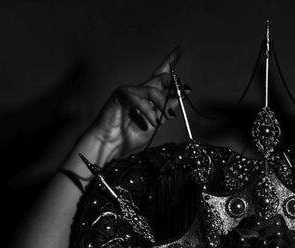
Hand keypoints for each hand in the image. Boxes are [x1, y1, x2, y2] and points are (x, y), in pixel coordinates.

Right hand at [85, 46, 184, 162]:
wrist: (110, 146)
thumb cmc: (129, 138)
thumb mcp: (155, 124)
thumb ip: (166, 109)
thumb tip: (180, 95)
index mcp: (148, 99)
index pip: (161, 79)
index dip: (171, 65)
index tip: (181, 53)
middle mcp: (139, 92)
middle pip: (159, 77)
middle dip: (173, 82)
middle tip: (184, 90)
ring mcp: (130, 92)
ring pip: (153, 91)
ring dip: (162, 105)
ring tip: (165, 119)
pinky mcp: (121, 94)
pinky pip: (140, 99)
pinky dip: (148, 112)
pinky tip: (152, 122)